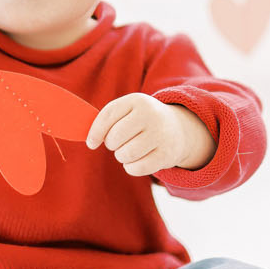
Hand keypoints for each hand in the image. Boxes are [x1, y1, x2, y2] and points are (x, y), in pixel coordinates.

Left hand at [85, 94, 214, 175]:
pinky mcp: (166, 154)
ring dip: (122, 156)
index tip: (91, 144)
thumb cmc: (142, 120)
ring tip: (129, 150)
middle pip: (115, 138)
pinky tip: (137, 160)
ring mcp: (161, 134)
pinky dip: (131, 168)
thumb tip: (90, 140)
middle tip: (120, 143)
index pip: (108, 116)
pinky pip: (137, 168)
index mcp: (137, 100)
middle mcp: (151, 114)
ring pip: (125, 154)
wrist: (179, 128)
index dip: (95, 132)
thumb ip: (107, 120)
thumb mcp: (128, 111)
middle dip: (112, 145)